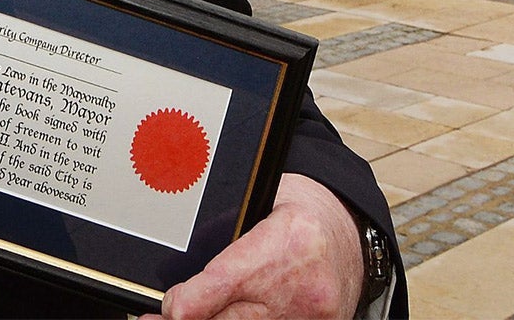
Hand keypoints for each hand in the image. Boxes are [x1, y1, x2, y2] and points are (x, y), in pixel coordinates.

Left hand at [152, 173, 364, 319]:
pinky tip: (233, 317)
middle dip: (193, 319)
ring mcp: (312, 316)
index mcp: (285, 241)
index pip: (221, 285)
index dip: (184, 303)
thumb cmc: (299, 214)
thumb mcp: (257, 205)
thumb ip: (218, 234)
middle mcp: (302, 286)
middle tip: (165, 318)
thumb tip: (176, 270)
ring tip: (194, 316)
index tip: (169, 306)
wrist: (348, 233)